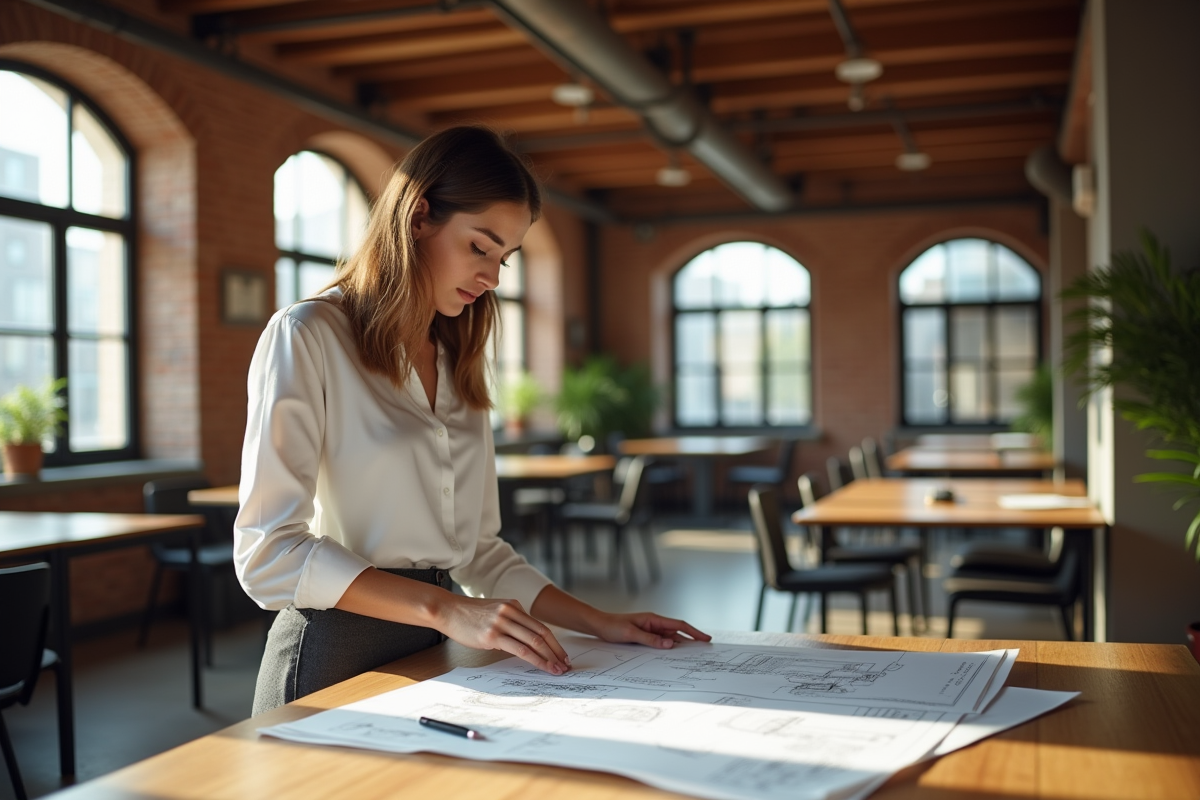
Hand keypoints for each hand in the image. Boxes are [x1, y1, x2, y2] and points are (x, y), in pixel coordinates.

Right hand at [434, 594, 570, 674]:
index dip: (554, 642)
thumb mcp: (494, 612)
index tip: (562, 655)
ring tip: (558, 670)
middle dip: (557, 651)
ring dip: (549, 657)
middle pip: (542, 633)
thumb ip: (510, 622)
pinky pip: (520, 649)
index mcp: (514, 606)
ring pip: (534, 641)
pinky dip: (535, 659)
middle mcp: (511, 611)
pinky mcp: (493, 635)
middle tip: (566, 665)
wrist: (447, 610)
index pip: (540, 626)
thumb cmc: (469, 615)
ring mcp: (502, 622)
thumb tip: (524, 642)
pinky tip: (542, 666)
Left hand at [589, 611, 711, 649]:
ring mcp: (650, 630)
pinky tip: (673, 656)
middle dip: (692, 640)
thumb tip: (670, 644)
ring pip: (670, 639)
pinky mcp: (645, 637)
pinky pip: (661, 643)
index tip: (706, 639)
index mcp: (653, 619)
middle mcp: (654, 624)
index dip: (694, 632)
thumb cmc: (613, 627)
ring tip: (693, 657)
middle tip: (705, 651)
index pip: (679, 625)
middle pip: (678, 633)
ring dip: (680, 646)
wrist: (599, 625)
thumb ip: (650, 639)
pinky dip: (669, 649)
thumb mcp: (631, 634)